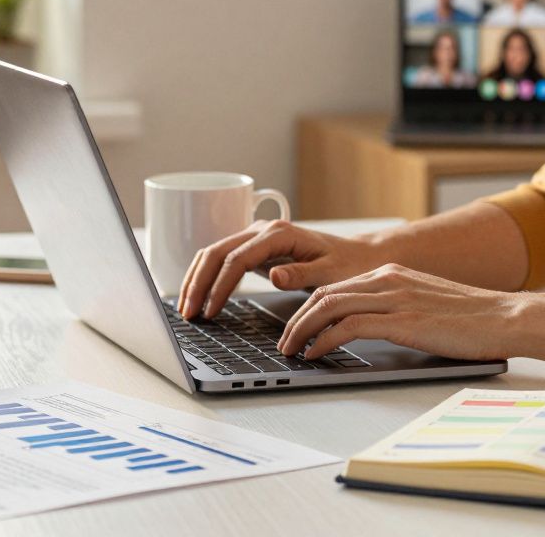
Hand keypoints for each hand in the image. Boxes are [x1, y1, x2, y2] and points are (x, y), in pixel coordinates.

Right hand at [177, 219, 384, 318]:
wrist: (358, 255)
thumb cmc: (347, 265)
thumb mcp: (330, 273)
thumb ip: (302, 274)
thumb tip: (273, 275)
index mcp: (279, 234)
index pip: (237, 259)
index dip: (219, 286)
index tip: (210, 311)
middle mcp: (263, 230)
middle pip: (217, 252)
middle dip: (198, 283)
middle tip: (188, 313)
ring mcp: (257, 237)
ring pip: (215, 253)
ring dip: (197, 279)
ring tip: (186, 308)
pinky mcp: (255, 248)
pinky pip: (223, 259)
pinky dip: (207, 276)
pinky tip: (199, 296)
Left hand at [276, 263, 528, 360]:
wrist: (505, 317)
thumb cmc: (472, 318)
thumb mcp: (424, 304)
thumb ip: (396, 307)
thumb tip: (368, 327)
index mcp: (392, 272)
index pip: (336, 286)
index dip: (308, 308)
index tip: (297, 328)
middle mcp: (388, 278)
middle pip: (324, 294)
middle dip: (296, 320)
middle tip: (284, 342)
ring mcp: (394, 297)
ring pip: (329, 307)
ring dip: (302, 331)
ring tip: (291, 350)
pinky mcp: (401, 320)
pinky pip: (348, 327)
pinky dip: (324, 341)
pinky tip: (316, 354)